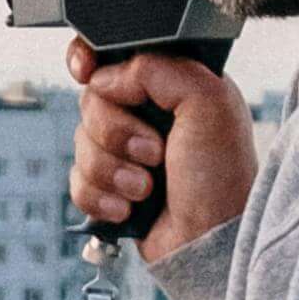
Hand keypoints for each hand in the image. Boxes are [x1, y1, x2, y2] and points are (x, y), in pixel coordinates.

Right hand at [68, 45, 253, 267]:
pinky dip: (100, 197)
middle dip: (116, 133)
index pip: (114, 57)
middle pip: (91, 102)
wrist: (211, 242)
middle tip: (154, 153)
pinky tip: (130, 208)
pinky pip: (77, 181)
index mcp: (171, 85)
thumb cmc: (221, 177)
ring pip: (80, 143)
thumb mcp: (209, 101)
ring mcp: (127, 152)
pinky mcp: (110, 188)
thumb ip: (159, 68)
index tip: (86, 73)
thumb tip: (108, 78)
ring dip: (113, 170)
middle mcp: (148, 114)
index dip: (91, 61)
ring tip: (147, 188)